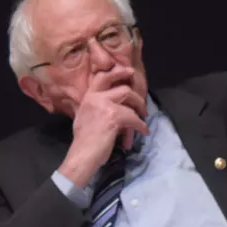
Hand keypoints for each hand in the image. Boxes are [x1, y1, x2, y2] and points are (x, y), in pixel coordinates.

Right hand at [57, 64, 148, 188]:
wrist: (82, 155)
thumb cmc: (84, 141)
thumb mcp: (86, 118)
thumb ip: (97, 108)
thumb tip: (115, 107)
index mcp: (88, 97)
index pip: (102, 77)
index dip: (118, 72)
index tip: (130, 72)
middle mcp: (95, 98)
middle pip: (122, 88)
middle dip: (136, 95)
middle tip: (143, 102)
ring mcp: (104, 106)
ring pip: (129, 100)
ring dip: (140, 109)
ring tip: (144, 117)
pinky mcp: (113, 117)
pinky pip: (133, 117)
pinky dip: (141, 125)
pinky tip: (143, 131)